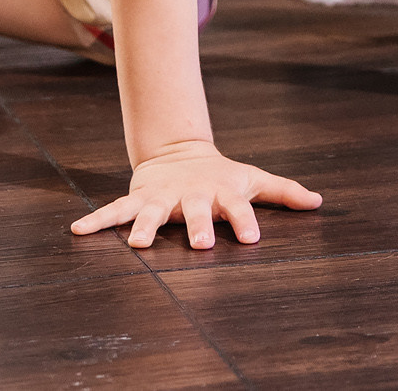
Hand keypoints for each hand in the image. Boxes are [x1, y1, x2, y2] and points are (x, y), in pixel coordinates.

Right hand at [70, 140, 321, 248]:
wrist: (179, 153)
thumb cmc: (222, 176)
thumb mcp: (252, 179)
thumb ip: (284, 192)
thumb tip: (320, 202)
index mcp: (221, 194)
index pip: (238, 209)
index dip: (245, 222)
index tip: (252, 238)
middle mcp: (191, 196)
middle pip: (195, 213)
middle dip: (196, 227)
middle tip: (200, 244)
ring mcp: (162, 198)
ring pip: (152, 214)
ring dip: (145, 227)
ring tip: (138, 244)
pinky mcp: (139, 198)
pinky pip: (114, 211)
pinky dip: (97, 220)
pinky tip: (77, 231)